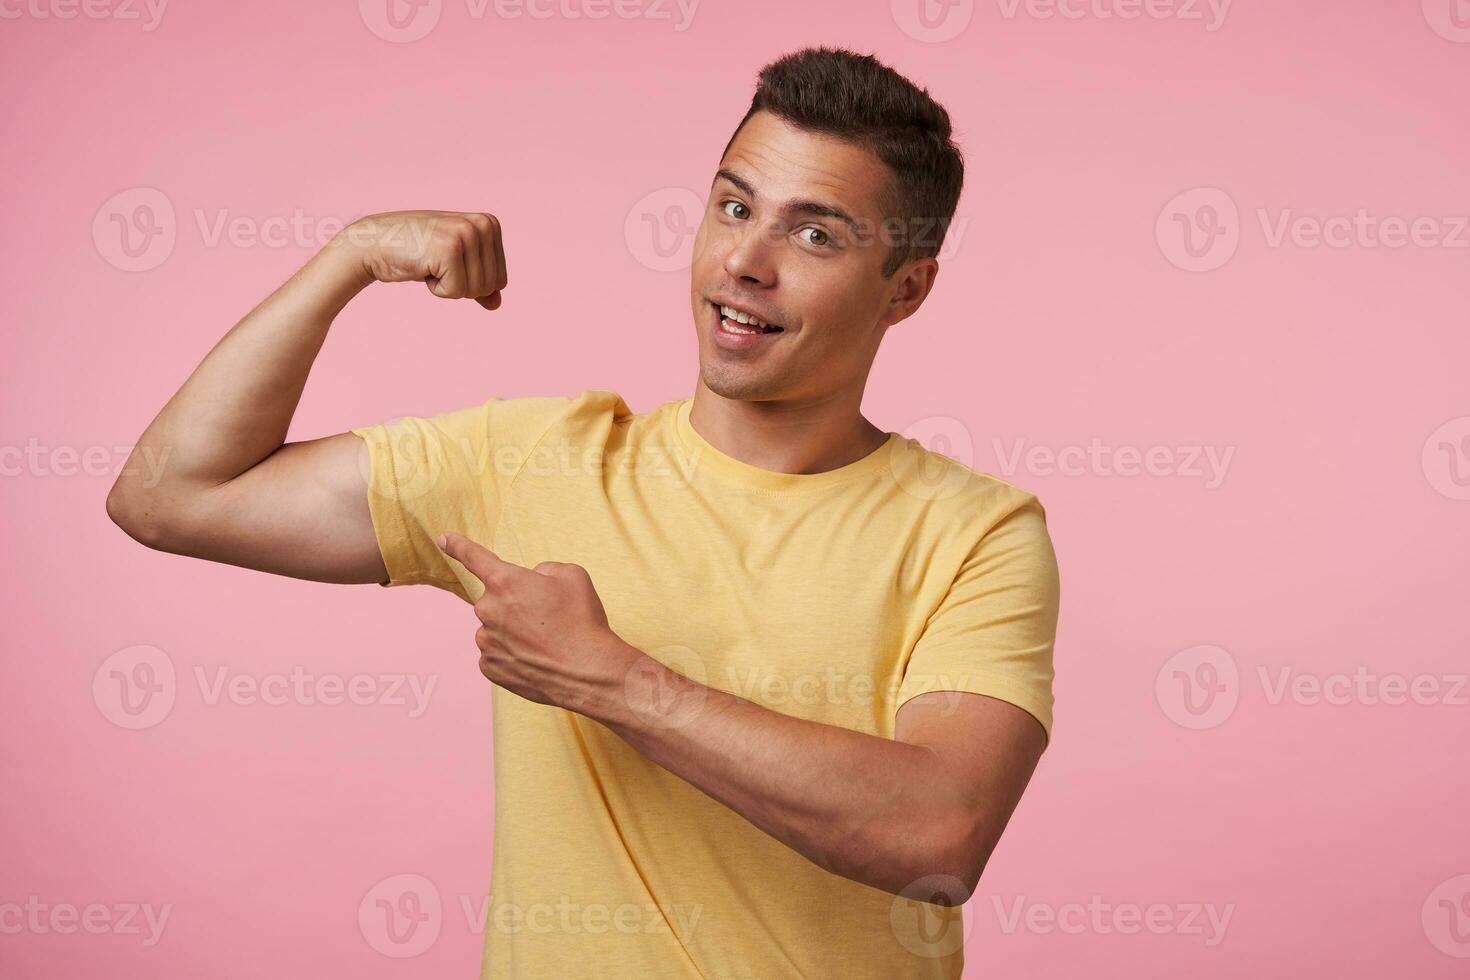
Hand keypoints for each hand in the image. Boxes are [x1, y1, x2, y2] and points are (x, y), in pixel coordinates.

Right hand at [336, 210, 507, 308]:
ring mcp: (467, 235)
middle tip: (436, 263)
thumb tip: (497, 304)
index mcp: (490, 224)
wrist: (375, 243)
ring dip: (448, 286)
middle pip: (491, 286)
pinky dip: (437, 289)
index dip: (471, 281)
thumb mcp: (454, 263)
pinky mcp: (450, 250)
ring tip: (429, 263)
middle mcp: (483, 225)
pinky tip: (423, 266)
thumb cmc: (415, 252)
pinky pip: (456, 292)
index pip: (500, 280)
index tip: (448, 261)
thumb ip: (478, 280)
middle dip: (462, 285)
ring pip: (476, 291)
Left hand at [437, 532, 633, 713]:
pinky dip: (512, 654)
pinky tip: (535, 658)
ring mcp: (486, 640)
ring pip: (495, 628)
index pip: (474, 557)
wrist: (586, 671)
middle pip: (495, 599)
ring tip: (545, 642)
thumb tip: (534, 579)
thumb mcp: (573, 576)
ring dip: (513, 630)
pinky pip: (496, 653)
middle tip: (546, 617)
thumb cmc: (581, 620)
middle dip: (516, 604)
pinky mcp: (489, 667)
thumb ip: (545, 569)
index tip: (444, 539)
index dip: (458, 546)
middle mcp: (488, 609)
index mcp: (505, 581)